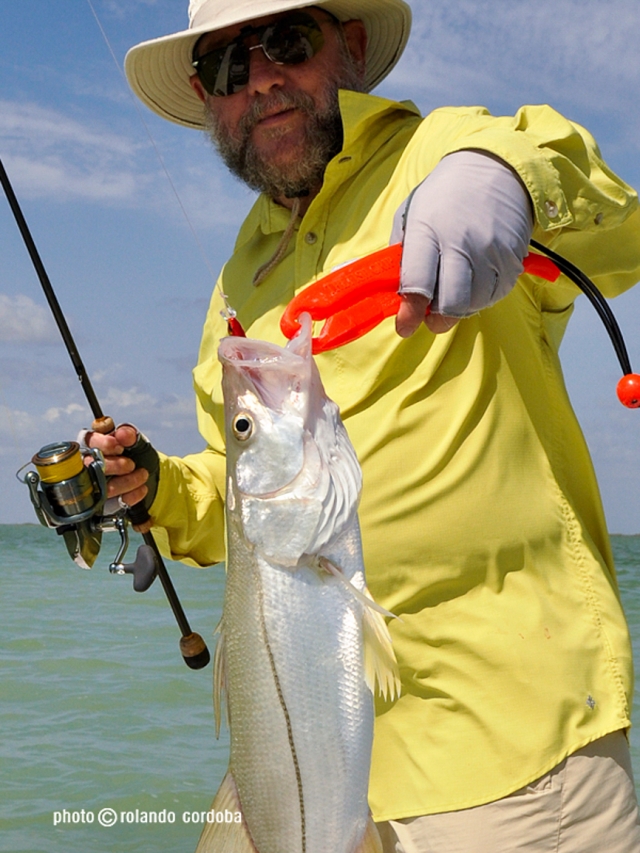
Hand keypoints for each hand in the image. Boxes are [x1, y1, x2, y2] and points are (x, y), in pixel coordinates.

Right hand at [84, 424, 149, 507]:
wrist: (148, 477)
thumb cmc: (136, 455)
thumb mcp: (137, 442)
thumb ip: (130, 435)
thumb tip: (122, 433)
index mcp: (92, 445)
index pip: (88, 441)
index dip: (102, 443)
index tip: (119, 447)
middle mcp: (87, 466)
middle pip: (90, 465)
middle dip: (115, 466)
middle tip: (131, 465)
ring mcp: (91, 486)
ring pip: (101, 487)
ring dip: (127, 481)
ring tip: (143, 474)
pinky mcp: (100, 505)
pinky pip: (112, 504)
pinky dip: (130, 496)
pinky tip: (142, 488)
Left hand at [391, 150, 534, 336]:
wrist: (495, 168)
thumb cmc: (444, 196)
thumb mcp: (411, 214)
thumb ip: (399, 254)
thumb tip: (392, 294)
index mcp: (427, 231)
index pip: (417, 284)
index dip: (409, 313)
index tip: (405, 326)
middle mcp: (461, 243)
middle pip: (450, 304)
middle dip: (438, 318)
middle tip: (432, 315)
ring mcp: (490, 251)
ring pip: (474, 304)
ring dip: (460, 307)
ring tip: (454, 290)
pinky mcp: (512, 257)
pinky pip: (496, 295)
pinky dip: (482, 297)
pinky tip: (475, 281)